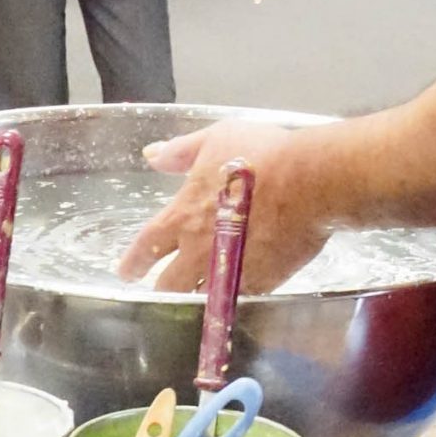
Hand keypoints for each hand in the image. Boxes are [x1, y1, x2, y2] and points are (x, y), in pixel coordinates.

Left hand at [116, 121, 329, 291]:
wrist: (309, 181)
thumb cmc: (262, 154)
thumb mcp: (216, 139)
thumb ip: (182, 151)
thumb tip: (151, 155)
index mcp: (184, 215)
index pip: (147, 245)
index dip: (133, 261)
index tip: (126, 271)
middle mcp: (201, 249)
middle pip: (168, 284)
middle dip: (161, 288)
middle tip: (160, 289)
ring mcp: (231, 269)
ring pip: (203, 297)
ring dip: (197, 296)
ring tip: (198, 295)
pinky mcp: (262, 281)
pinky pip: (241, 295)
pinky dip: (236, 293)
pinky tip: (238, 289)